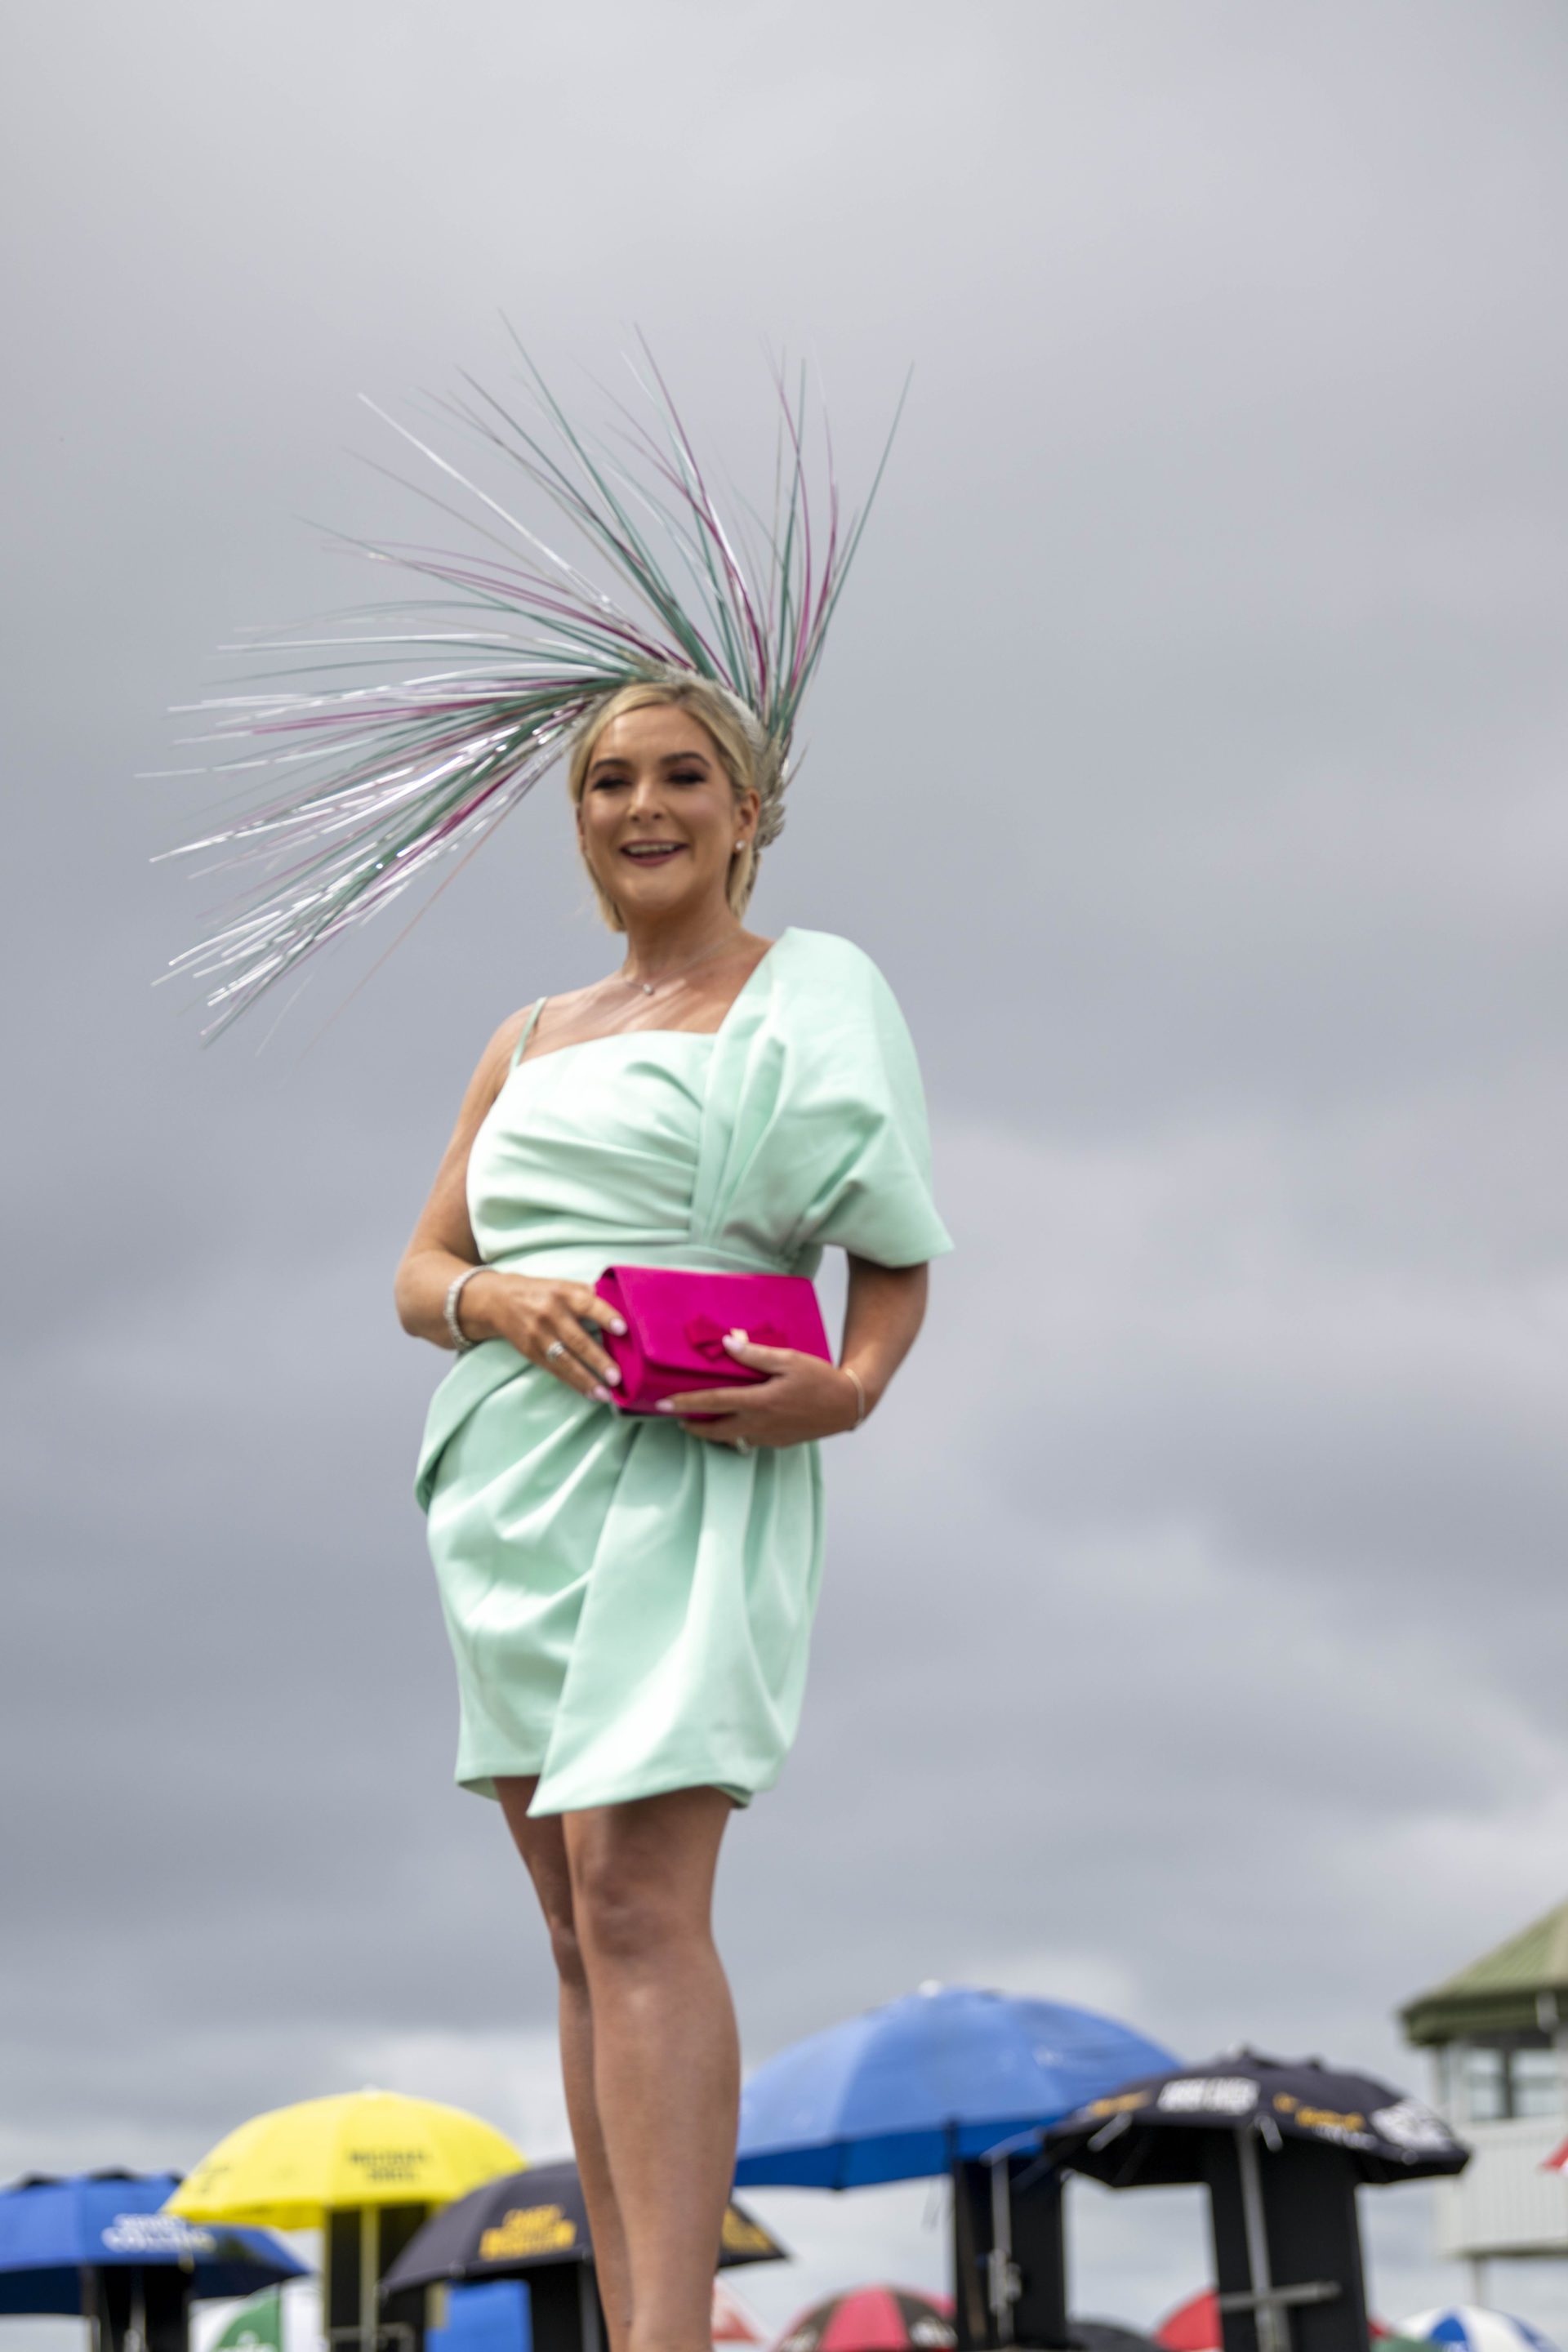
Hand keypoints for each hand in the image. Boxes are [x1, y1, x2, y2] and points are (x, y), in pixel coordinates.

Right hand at [461, 1271, 625, 1402]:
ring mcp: (538, 1335)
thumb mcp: (561, 1284)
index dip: (605, 1316)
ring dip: (586, 1379)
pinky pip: (555, 1370)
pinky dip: (573, 1382)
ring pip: (565, 1361)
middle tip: (616, 1376)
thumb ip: (585, 1295)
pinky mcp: (531, 1351)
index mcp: (562, 1293)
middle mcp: (550, 1314)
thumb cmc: (539, 1292)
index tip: (622, 1329)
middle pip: (577, 1340)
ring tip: (605, 1394)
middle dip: (598, 1360)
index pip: (587, 1304)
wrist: (496, 1301)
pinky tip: (589, 1392)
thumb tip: (617, 1307)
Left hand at [658, 1331, 863, 1449]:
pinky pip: (748, 1440)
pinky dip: (735, 1433)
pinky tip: (733, 1421)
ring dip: (712, 1431)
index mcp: (759, 1401)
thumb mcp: (789, 1360)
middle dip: (692, 1426)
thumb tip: (728, 1343)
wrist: (847, 1405)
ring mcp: (768, 1437)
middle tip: (676, 1417)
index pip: (713, 1403)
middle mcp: (759, 1424)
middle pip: (715, 1430)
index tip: (663, 1404)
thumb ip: (756, 1354)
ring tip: (699, 1421)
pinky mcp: (777, 1443)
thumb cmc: (819, 1377)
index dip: (685, 1404)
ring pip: (731, 1438)